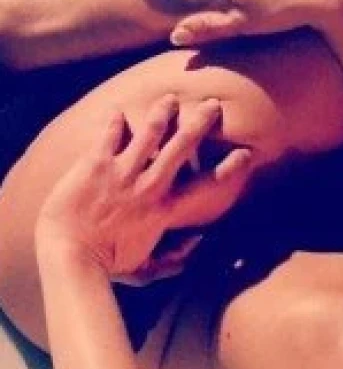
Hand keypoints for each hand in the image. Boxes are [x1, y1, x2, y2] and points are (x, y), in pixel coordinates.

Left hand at [35, 95, 250, 279]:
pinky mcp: (96, 164)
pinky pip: (109, 135)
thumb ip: (173, 259)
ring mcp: (123, 171)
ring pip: (150, 132)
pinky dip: (114, 122)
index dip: (229, 168)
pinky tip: (117, 111)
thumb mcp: (146, 269)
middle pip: (182, 145)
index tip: (245, 154)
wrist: (71, 254)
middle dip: (200, 122)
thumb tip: (196, 242)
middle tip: (212, 105)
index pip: (206, 185)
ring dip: (162, 113)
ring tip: (169, 99)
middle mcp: (149, 185)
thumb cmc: (108, 266)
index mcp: (164, 210)